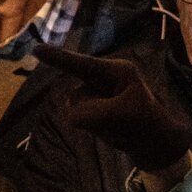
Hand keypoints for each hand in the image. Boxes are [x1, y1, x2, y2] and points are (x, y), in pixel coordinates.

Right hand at [33, 45, 191, 172]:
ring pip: (76, 110)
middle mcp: (101, 78)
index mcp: (117, 71)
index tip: (36, 49)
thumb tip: (70, 116)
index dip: (58, 57)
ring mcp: (93, 92)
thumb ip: (94, 114)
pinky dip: (92, 127)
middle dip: (92, 114)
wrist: (154, 142)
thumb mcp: (124, 116)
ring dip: (94, 122)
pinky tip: (109, 128)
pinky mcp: (88, 106)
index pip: (83, 64)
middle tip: (122, 122)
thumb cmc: (146, 122)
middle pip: (79, 98)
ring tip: (118, 125)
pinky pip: (77, 118)